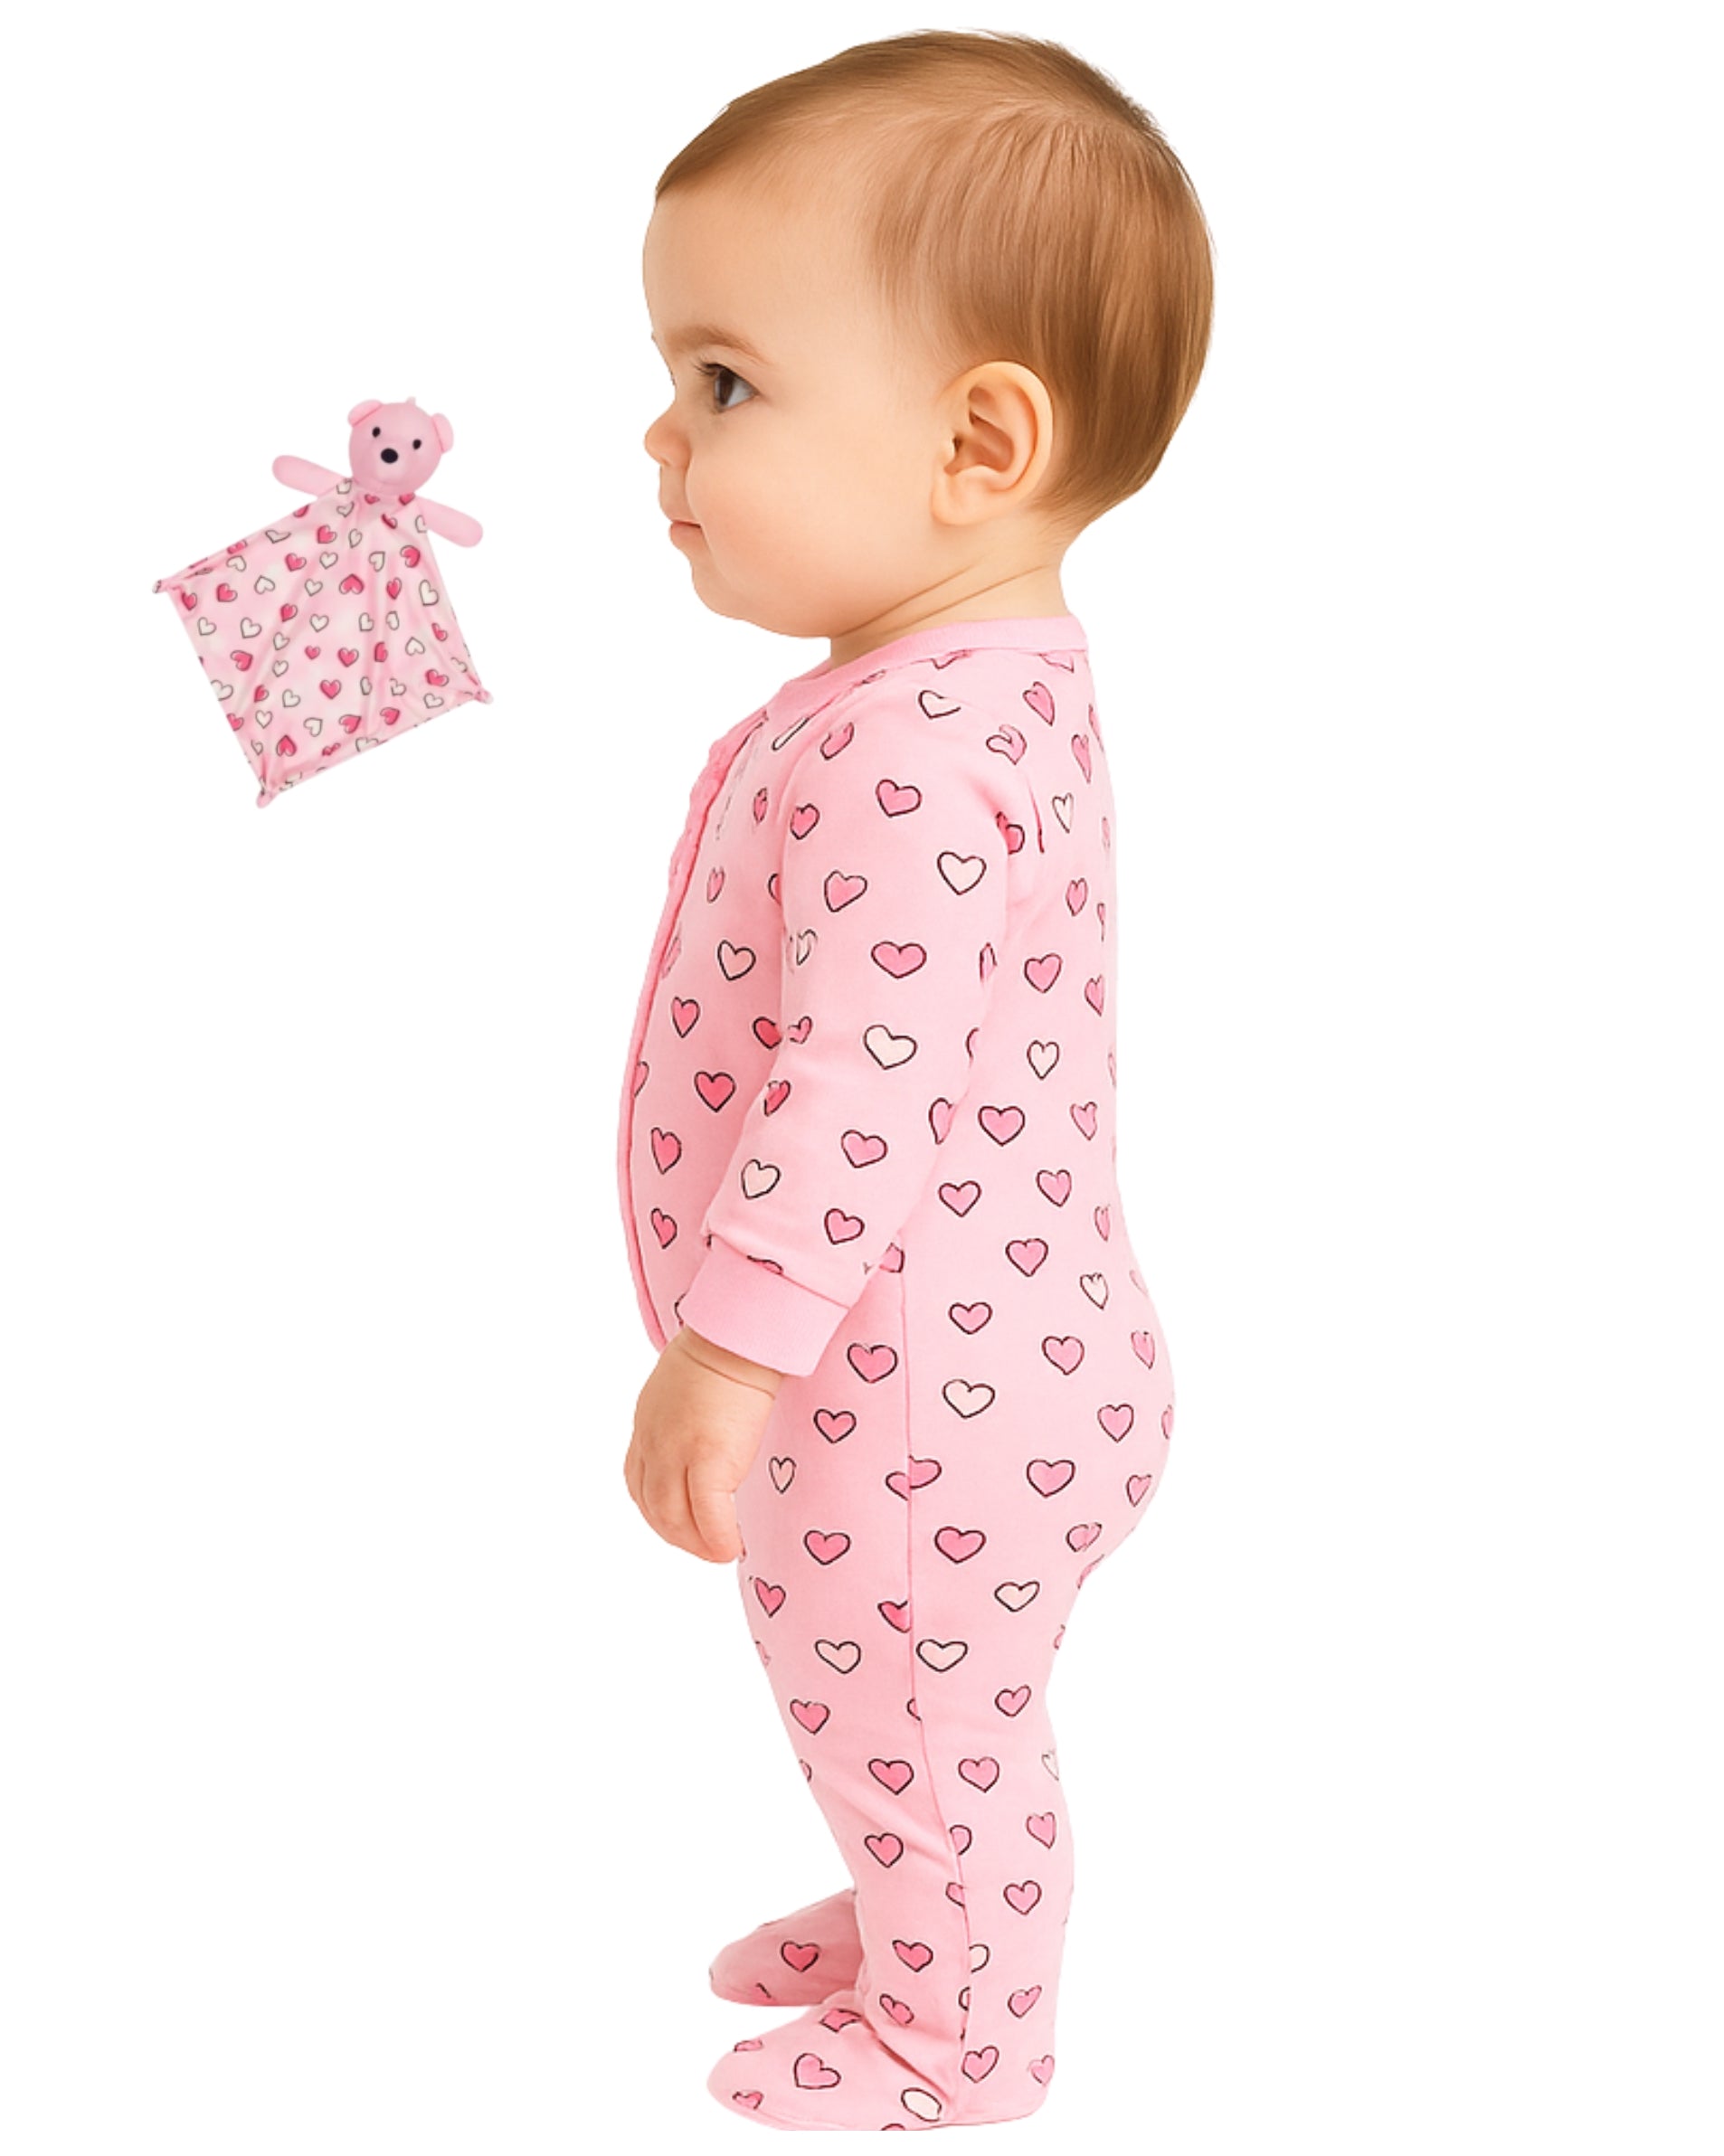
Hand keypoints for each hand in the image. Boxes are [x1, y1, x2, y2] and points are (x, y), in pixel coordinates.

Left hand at [623, 1327, 782, 1563]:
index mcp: (648, 1421)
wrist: (740, 1334)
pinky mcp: (709, 1459)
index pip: (637, 1481)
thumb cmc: (729, 1347)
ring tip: (719, 1551)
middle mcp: (653, 1441)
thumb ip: (688, 1410)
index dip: (657, 1510)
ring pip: (673, 1518)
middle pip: (653, 1506)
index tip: (681, 1524)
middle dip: (678, 1536)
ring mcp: (677, 1452)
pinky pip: (709, 1517)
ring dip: (696, 1544)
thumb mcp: (689, 1381)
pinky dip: (718, 1540)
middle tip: (706, 1547)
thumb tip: (711, 1427)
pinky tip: (731, 1548)